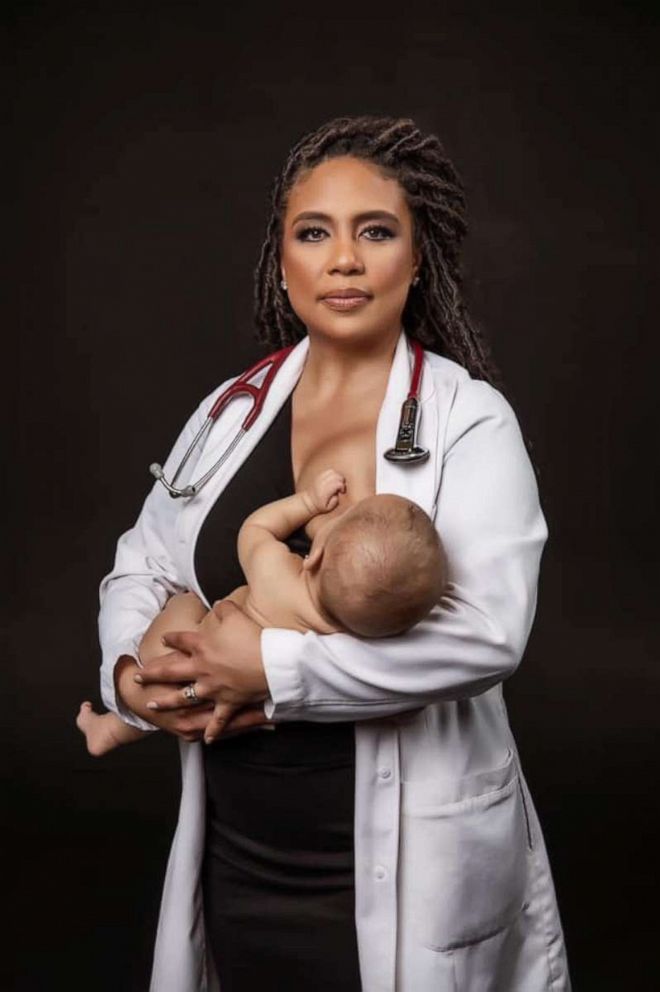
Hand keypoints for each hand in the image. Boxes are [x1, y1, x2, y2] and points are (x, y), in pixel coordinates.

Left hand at [134, 600, 269, 743]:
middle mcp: (201, 668)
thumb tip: (217, 604)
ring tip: (153, 706)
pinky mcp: (227, 703)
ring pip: (183, 698)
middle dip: (152, 674)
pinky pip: (217, 720)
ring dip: (167, 703)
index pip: (180, 640)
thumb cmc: (253, 637)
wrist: (271, 662)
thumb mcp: (235, 614)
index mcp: (202, 646)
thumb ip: (223, 608)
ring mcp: (212, 688)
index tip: (163, 639)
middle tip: (137, 676)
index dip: (171, 639)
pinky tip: (205, 739)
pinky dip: (212, 730)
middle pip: (170, 671)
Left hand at [306, 468, 345, 513]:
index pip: (338, 484)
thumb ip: (335, 501)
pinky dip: (333, 474)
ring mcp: (320, 478)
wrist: (309, 501)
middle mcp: (322, 483)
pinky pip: (328, 471)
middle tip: (340, 488)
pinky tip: (332, 481)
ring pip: (333, 471)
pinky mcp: (319, 476)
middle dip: (341, 481)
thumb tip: (337, 493)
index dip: (342, 487)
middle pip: (337, 476)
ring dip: (337, 476)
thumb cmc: (320, 506)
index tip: (341, 492)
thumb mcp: (328, 508)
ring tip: (336, 483)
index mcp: (325, 492)